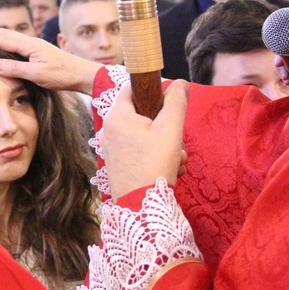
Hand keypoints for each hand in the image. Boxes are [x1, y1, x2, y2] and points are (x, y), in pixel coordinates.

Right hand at [0, 26, 102, 94]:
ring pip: (10, 36)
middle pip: (4, 34)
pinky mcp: (38, 51)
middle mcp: (31, 42)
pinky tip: (3, 42)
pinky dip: (5, 39)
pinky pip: (16, 42)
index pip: (2, 40)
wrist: (81, 73)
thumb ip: (16, 68)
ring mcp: (35, 46)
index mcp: (29, 46)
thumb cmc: (61, 75)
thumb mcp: (37, 74)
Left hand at [100, 80, 188, 199]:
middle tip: (178, 142)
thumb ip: (176, 102)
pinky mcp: (115, 163)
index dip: (153, 91)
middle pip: (142, 114)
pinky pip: (138, 150)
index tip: (169, 104)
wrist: (140, 206)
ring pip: (143, 135)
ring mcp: (110, 147)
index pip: (132, 88)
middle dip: (166, 127)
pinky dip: (155, 156)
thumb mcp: (171, 130)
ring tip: (178, 160)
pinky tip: (170, 170)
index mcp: (117, 115)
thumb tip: (180, 82)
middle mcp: (108, 129)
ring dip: (165, 145)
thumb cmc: (154, 165)